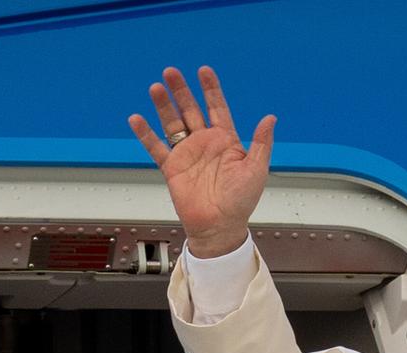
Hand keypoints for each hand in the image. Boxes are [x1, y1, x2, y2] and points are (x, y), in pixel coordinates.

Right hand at [127, 65, 275, 256]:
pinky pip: (156, 147)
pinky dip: (145, 134)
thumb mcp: (256, 169)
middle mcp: (205, 143)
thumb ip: (261, 143)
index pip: (217, 107)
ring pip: (172, 123)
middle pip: (191, 109)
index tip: (204, 71)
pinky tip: (136, 118)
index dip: (210, 89)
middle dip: (181, 91)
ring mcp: (187, 154)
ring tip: (156, 88)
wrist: (220, 226)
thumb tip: (270, 117)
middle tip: (171, 72)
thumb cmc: (241, 201)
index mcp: (226, 140)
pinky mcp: (172, 168)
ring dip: (164, 106)